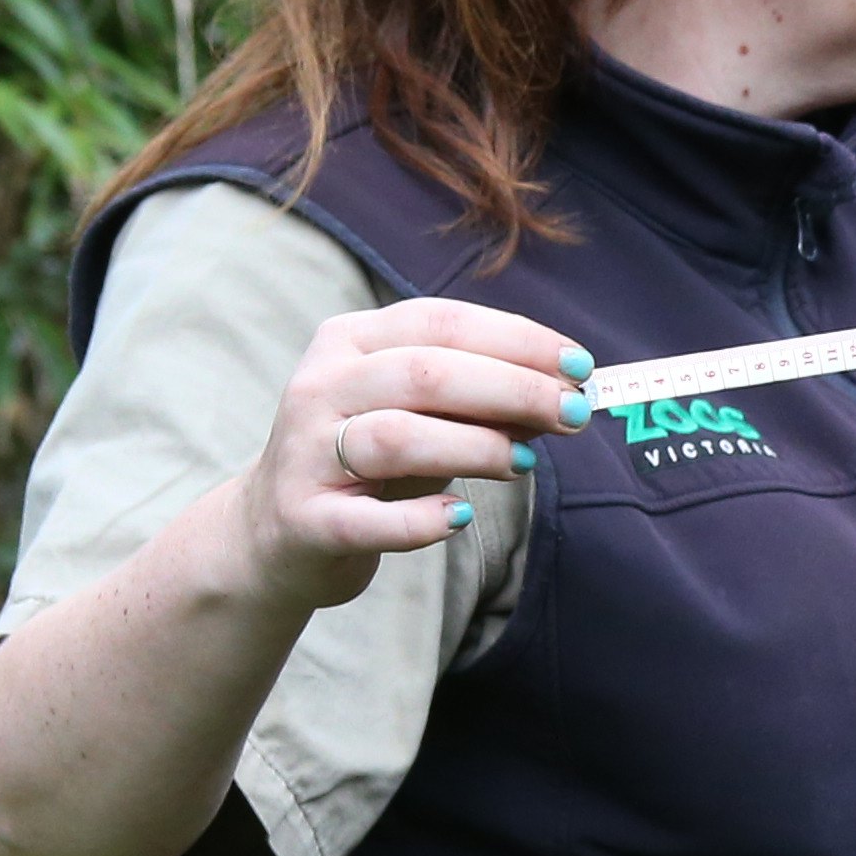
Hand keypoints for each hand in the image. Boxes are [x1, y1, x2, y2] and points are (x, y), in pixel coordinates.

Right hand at [238, 299, 594, 609]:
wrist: (275, 532)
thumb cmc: (370, 463)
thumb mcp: (424, 415)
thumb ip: (482, 400)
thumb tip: (563, 392)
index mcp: (350, 342)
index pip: (441, 323)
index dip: (518, 340)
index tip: (580, 366)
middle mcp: (321, 386)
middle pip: (425, 373)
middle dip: (512, 389)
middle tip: (573, 414)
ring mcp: (306, 453)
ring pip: (398, 437)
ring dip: (475, 447)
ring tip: (524, 463)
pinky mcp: (306, 519)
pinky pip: (369, 520)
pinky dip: (420, 521)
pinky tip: (459, 518)